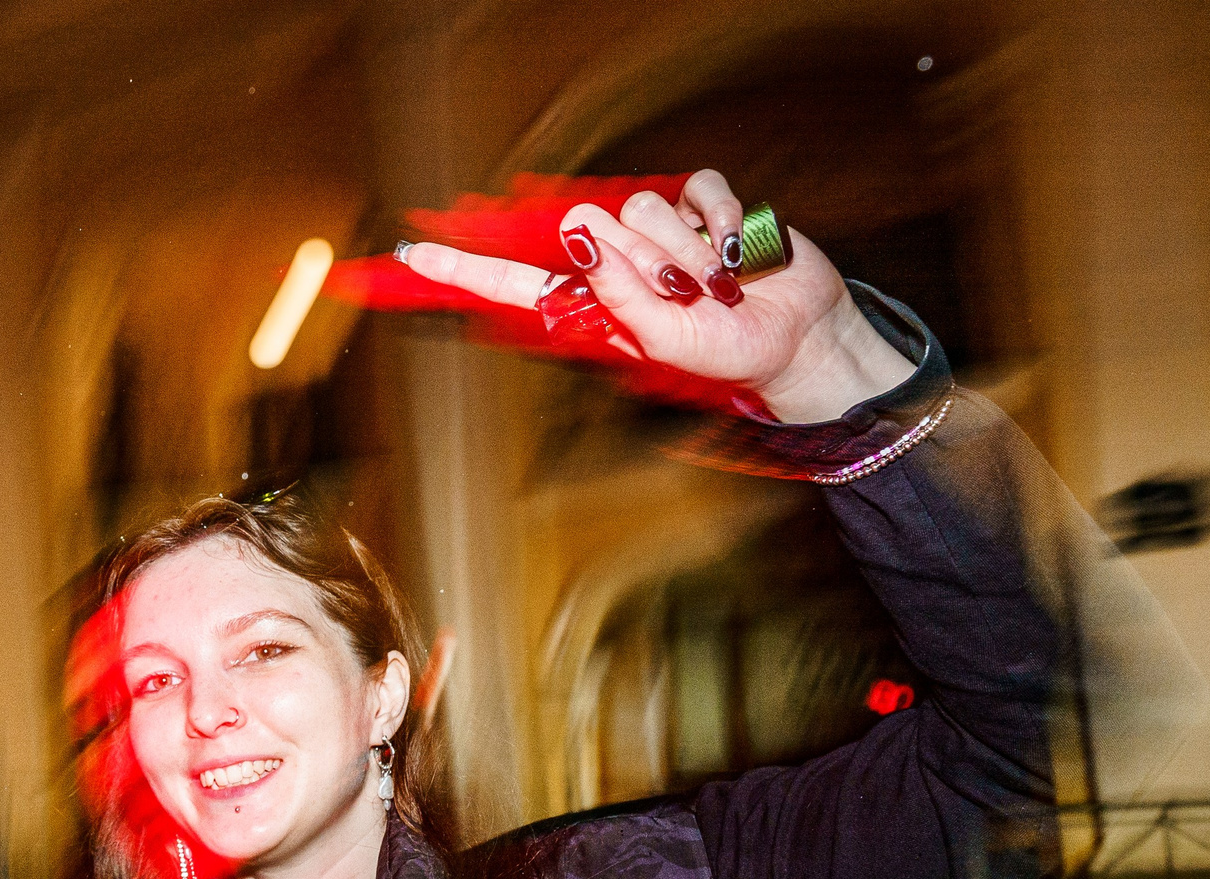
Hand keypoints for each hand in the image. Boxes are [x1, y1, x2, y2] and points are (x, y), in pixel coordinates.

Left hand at [396, 169, 915, 422]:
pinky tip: (737, 256)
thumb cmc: (727, 356)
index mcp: (594, 306)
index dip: (464, 268)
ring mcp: (658, 234)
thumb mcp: (664, 342)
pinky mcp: (702, 209)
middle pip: (590, 233)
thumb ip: (620, 295)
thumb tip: (583, 236)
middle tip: (682, 297)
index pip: (514, 281)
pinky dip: (721, 224)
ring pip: (642, 210)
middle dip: (638, 266)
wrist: (798, 344)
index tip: (412, 254)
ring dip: (686, 255)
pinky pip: (697, 191)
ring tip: (713, 287)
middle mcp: (616, 265)